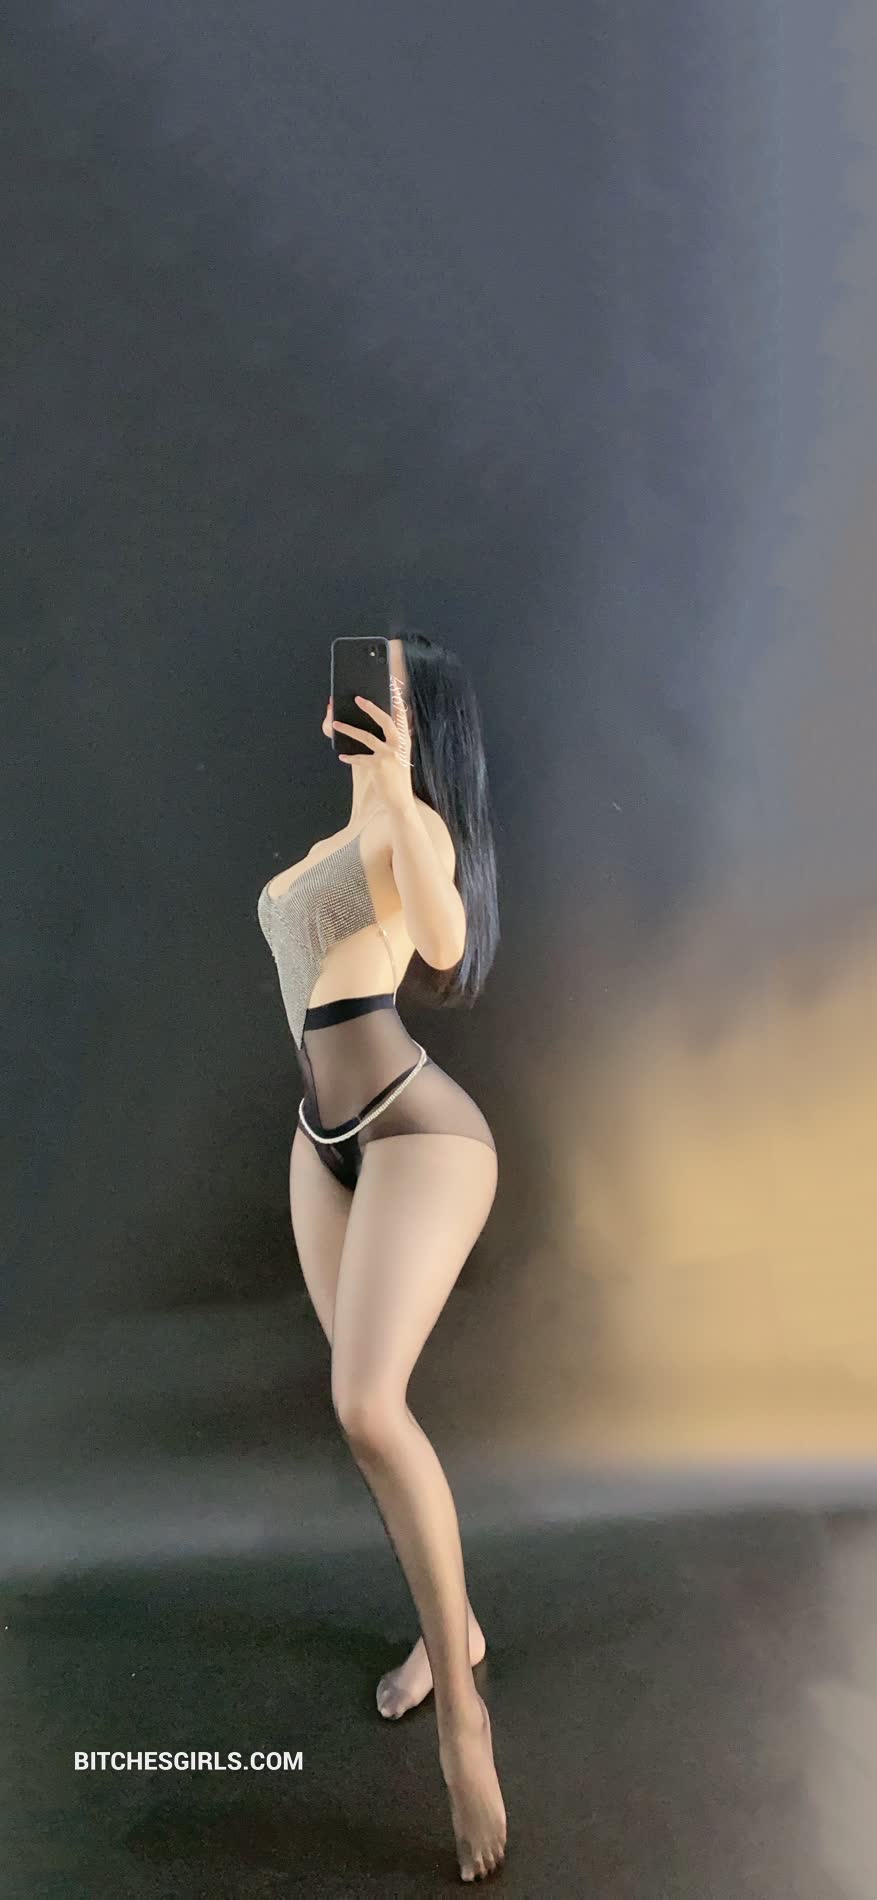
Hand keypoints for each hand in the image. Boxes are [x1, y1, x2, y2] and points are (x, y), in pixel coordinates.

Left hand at [332, 678, 414, 811]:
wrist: (400, 801)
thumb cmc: (398, 777)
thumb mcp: (402, 755)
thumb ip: (398, 738)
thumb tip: (394, 718)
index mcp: (404, 740)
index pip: (402, 715)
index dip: (397, 700)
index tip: (392, 686)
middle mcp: (399, 746)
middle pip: (385, 720)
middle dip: (370, 708)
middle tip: (357, 699)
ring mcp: (389, 756)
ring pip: (367, 737)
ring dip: (349, 729)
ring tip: (335, 723)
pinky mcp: (378, 767)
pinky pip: (360, 758)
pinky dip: (350, 757)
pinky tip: (342, 756)